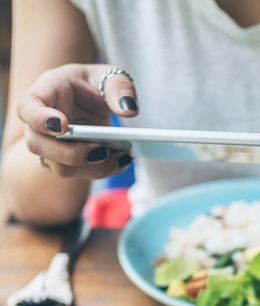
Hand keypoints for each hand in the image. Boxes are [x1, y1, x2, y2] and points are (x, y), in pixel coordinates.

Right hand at [16, 63, 138, 178]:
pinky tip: (122, 161)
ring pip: (60, 167)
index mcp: (45, 93)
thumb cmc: (93, 84)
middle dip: (71, 153)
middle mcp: (40, 123)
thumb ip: (120, 87)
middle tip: (102, 150)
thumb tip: (129, 110)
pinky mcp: (66, 163)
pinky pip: (79, 174)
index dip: (39, 118)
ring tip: (122, 157)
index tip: (63, 125)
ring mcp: (50, 146)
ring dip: (92, 167)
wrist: (92, 102)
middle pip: (39, 145)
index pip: (27, 107)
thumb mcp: (109, 75)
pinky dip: (102, 171)